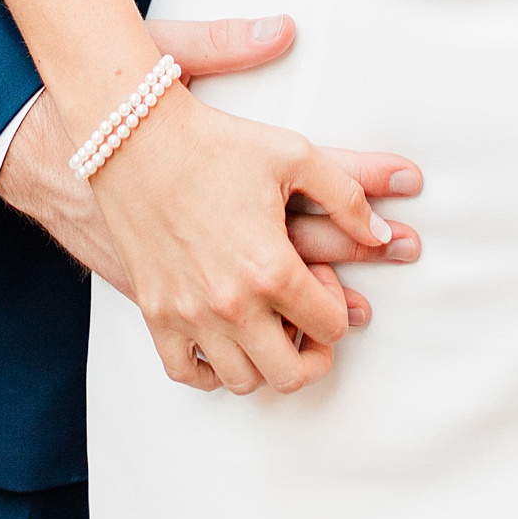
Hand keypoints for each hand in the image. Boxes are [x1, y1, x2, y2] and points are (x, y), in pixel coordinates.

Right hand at [85, 71, 395, 394]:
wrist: (135, 137)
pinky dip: (211, 370)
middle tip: (310, 329)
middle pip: (291, 373)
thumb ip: (348, 197)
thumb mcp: (295, 155)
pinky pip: (188, 374)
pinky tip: (224, 341)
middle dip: (313, 355)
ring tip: (269, 328)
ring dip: (266, 362)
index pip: (331, 326)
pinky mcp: (155, 313)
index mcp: (272, 267)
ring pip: (243, 381)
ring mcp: (189, 315)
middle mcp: (232, 303)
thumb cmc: (217, 141)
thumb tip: (382, 234)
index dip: (338, 305)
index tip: (323, 280)